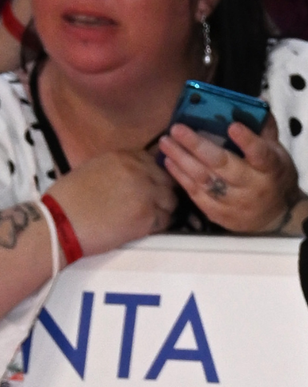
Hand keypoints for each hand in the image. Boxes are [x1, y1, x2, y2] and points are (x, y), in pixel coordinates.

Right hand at [45, 149, 175, 257]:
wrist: (58, 224)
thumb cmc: (66, 199)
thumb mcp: (92, 169)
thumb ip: (118, 168)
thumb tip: (132, 173)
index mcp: (125, 157)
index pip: (154, 162)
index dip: (152, 176)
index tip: (148, 186)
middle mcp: (140, 172)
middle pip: (167, 180)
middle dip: (161, 192)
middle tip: (152, 204)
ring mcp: (147, 194)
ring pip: (171, 201)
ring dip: (163, 209)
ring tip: (147, 218)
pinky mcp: (147, 217)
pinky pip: (165, 220)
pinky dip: (157, 226)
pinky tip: (143, 228)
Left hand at [158, 117, 299, 234]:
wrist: (274, 217)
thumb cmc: (275, 178)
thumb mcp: (279, 154)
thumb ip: (265, 129)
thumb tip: (256, 100)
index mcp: (270, 168)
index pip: (260, 154)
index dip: (247, 141)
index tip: (232, 126)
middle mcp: (251, 185)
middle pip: (222, 165)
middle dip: (197, 146)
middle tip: (177, 128)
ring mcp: (232, 201)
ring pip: (203, 179)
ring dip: (182, 159)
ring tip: (166, 142)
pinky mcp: (217, 213)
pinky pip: (195, 193)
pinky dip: (181, 176)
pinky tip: (169, 161)